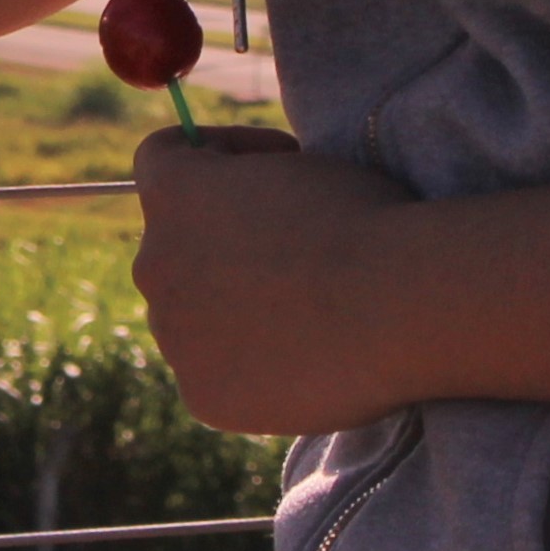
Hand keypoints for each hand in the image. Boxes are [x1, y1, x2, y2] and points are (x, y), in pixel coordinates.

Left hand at [129, 127, 432, 436]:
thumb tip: (255, 206)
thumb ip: (255, 182)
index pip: (162, 158)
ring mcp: (174, 336)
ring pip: (193, 318)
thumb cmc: (363, 223)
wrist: (395, 305)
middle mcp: (154, 262)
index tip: (269, 167)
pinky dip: (252, 369)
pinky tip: (306, 361)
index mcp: (173, 191)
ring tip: (308, 315)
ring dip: (234, 311)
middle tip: (290, 253)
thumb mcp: (301, 168)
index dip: (215, 154)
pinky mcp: (203, 395)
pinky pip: (218, 376)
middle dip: (223, 244)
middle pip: (174, 247)